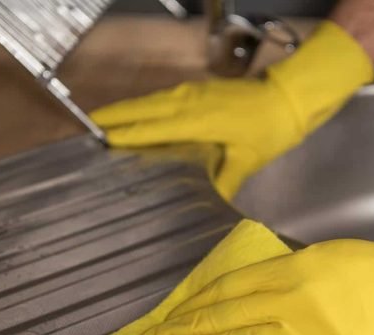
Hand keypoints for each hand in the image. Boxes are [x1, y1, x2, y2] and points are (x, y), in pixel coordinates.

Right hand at [90, 21, 373, 198]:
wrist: (288, 97)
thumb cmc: (269, 130)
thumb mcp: (247, 161)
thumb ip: (223, 181)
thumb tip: (206, 206)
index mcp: (196, 121)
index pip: (150, 129)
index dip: (123, 135)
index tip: (98, 143)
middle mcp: (187, 102)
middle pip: (141, 110)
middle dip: (113, 119)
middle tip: (86, 130)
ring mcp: (191, 92)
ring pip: (149, 102)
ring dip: (125, 111)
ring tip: (101, 123)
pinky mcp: (197, 90)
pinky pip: (161, 99)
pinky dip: (143, 107)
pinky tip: (136, 116)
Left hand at [140, 219, 373, 334]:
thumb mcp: (327, 255)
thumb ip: (288, 271)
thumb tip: (255, 289)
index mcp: (291, 267)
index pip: (228, 288)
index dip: (194, 304)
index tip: (169, 314)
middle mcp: (289, 298)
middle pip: (223, 318)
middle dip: (181, 332)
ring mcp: (302, 333)